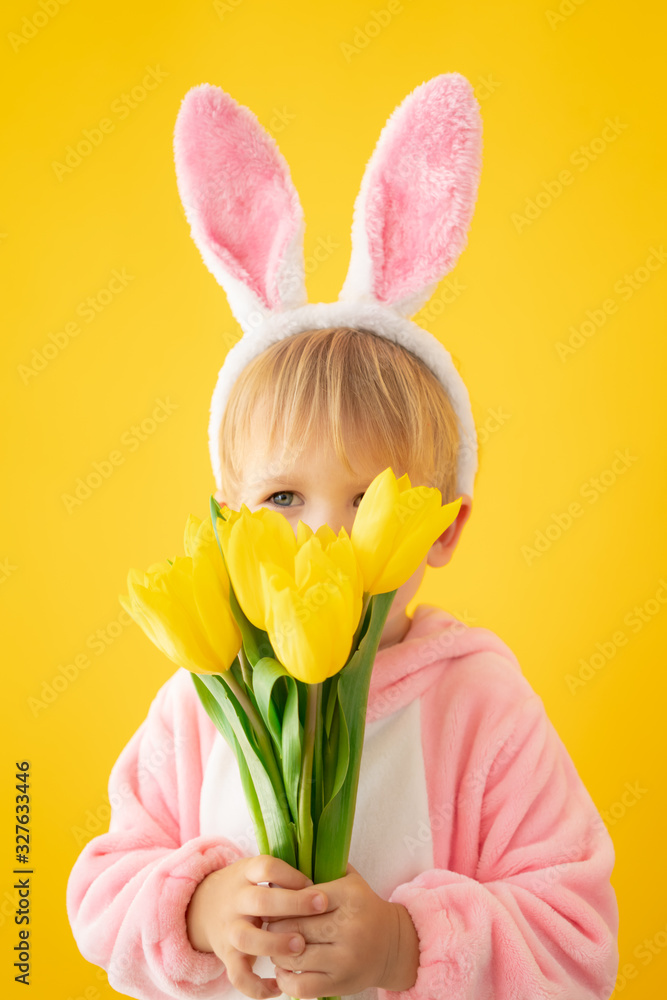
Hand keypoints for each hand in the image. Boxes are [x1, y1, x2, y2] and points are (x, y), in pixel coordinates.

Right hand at [185, 855, 328, 999]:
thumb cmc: (247, 887)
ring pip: (246, 938)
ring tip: (301, 946)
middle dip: (291, 904)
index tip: (313, 883)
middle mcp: (235, 900)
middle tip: (321, 906)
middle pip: (259, 901)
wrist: (204, 906)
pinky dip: (256, 987)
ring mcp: (229, 928)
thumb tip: (328, 873)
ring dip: (274, 943)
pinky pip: (238, 975)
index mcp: (245, 874)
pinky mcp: (226, 955)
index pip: (266, 867)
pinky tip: (278, 987)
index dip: (290, 874)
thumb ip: (285, 874)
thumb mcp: (257, 872)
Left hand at [266, 864, 419, 997]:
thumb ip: (324, 866)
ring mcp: (344, 959)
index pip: (304, 897)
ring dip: (277, 951)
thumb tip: (287, 852)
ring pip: (294, 956)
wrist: (393, 945)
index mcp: (348, 897)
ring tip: (275, 943)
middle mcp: (348, 928)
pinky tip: (283, 968)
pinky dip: (285, 979)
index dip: (282, 900)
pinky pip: (300, 985)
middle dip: (274, 925)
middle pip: (295, 926)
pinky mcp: (339, 984)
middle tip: (266, 922)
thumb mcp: (351, 880)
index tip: (271, 900)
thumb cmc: (364, 907)